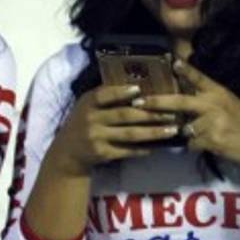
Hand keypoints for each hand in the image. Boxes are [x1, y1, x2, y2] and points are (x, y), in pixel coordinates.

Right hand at [50, 85, 180, 176]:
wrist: (68, 151)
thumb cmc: (84, 122)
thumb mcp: (88, 106)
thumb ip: (107, 97)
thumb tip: (140, 87)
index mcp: (88, 103)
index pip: (104, 95)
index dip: (121, 92)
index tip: (140, 89)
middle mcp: (90, 119)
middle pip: (124, 115)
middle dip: (150, 114)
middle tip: (172, 112)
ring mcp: (96, 137)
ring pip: (129, 134)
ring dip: (153, 132)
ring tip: (172, 130)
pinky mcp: (101, 153)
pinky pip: (126, 151)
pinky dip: (142, 149)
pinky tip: (156, 147)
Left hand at [138, 59, 239, 180]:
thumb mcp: (229, 104)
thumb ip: (207, 99)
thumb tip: (181, 98)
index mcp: (218, 92)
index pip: (199, 77)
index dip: (185, 69)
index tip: (172, 61)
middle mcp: (213, 104)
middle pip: (179, 102)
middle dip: (156, 103)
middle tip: (138, 102)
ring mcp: (212, 122)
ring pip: (182, 126)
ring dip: (183, 132)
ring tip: (198, 133)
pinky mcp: (210, 140)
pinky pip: (190, 143)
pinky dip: (194, 146)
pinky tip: (207, 145)